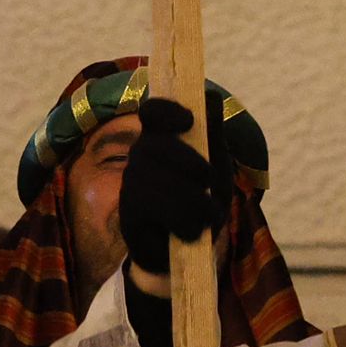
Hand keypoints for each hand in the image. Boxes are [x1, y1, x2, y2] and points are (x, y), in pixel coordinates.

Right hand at [120, 97, 233, 270]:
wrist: (186, 251)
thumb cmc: (201, 202)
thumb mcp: (216, 167)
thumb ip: (214, 135)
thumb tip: (210, 95)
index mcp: (162, 139)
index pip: (152, 112)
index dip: (166, 111)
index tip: (188, 121)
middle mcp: (141, 156)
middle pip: (153, 145)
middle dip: (187, 161)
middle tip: (208, 179)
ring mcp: (131, 183)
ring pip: (157, 180)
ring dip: (192, 199)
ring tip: (209, 214)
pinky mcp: (129, 212)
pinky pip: (155, 208)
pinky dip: (183, 220)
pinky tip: (193, 229)